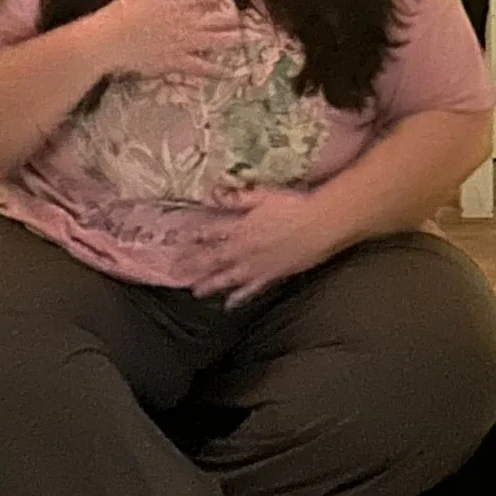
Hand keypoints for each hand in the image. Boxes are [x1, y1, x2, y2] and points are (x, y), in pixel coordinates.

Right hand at [99, 0, 237, 85]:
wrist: (108, 42)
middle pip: (213, 20)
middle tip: (245, 21)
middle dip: (229, 20)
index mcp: (174, 3)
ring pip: (212, 41)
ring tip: (243, 40)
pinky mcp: (176, 62)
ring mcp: (181, 43)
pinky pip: (199, 66)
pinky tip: (227, 72)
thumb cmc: (119, 14)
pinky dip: (214, 70)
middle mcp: (183, 22)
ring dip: (229, 40)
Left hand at [184, 186, 338, 307]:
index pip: (211, 232)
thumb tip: (212, 191)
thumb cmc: (293, 205)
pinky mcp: (272, 276)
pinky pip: (251, 289)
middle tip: (175, 274)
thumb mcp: (262, 195)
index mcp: (240, 227)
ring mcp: (257, 266)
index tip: (179, 240)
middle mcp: (244, 250)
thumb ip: (237, 196)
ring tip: (195, 292)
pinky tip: (229, 305)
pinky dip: (239, 298)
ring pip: (228, 278)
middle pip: (213, 259)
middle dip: (194, 265)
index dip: (195, 235)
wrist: (321, 225)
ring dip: (210, 284)